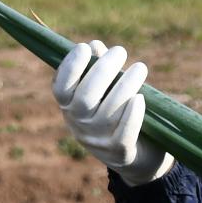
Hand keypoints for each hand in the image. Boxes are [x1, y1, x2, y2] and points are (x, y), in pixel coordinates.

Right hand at [52, 40, 172, 185]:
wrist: (139, 156)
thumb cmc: (119, 111)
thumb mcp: (104, 90)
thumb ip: (97, 67)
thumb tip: (95, 46)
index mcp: (70, 107)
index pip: (61, 88)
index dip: (69, 67)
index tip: (84, 47)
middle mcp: (80, 125)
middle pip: (85, 97)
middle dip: (103, 70)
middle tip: (120, 51)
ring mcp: (99, 140)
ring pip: (109, 111)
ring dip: (125, 85)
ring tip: (140, 68)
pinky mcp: (120, 152)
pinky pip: (124, 133)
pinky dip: (132, 115)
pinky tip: (140, 98)